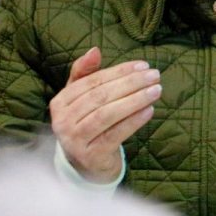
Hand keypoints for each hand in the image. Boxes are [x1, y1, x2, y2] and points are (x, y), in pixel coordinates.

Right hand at [49, 47, 159, 182]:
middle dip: (130, 83)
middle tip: (154, 75)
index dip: (119, 71)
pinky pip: (115, 134)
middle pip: (100, 97)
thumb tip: (94, 50)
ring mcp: (74, 141)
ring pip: (107, 114)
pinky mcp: (91, 156)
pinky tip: (150, 110)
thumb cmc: (87, 124)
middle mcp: (62, 121)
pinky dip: (133, 121)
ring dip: (134, 100)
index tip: (143, 65)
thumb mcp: (82, 98)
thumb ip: (85, 73)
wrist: (87, 165)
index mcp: (59, 103)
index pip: (92, 82)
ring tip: (156, 90)